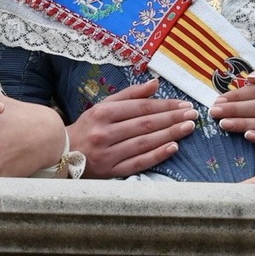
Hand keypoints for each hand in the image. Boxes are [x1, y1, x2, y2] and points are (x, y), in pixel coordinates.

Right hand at [64, 79, 197, 178]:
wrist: (62, 153)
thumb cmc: (87, 127)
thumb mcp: (103, 106)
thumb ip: (130, 94)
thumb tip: (155, 84)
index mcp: (103, 113)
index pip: (140, 108)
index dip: (164, 106)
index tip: (183, 104)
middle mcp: (104, 133)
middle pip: (145, 124)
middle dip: (172, 119)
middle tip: (192, 115)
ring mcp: (107, 154)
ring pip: (144, 143)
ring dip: (169, 135)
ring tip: (188, 128)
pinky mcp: (110, 171)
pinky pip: (138, 163)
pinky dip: (156, 156)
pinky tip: (173, 148)